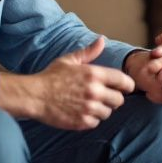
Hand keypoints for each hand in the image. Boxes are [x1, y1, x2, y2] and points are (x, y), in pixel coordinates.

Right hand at [0, 37, 134, 129]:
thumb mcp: (69, 60)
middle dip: (113, 98)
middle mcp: (95, 92)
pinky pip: (96, 122)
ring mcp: (89, 108)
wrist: (34, 95)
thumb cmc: (51, 76)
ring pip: (108, 113)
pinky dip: (90, 119)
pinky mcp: (82, 122)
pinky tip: (80, 112)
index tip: (124, 88)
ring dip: (101, 109)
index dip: (127, 85)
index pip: (124, 82)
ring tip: (88, 104)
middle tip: (103, 96)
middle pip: (119, 100)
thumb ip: (89, 52)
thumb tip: (102, 40)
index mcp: (94, 74)